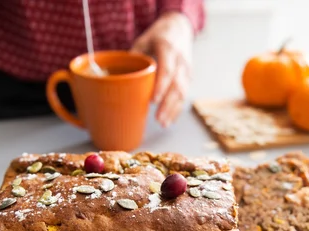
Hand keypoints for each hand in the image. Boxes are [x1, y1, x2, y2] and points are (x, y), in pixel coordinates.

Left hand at [131, 12, 193, 127]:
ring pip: (182, 93)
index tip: (153, 100)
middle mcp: (180, 60)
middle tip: (158, 119)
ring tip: (163, 123)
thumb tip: (120, 77)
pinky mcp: (188, 78)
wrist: (179, 28)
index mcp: (168, 49)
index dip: (161, 86)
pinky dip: (177, 109)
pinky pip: (183, 95)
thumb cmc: (159, 36)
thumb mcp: (144, 40)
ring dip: (173, 110)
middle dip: (168, 105)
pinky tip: (169, 120)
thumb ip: (134, 58)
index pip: (167, 70)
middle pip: (176, 86)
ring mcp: (186, 70)